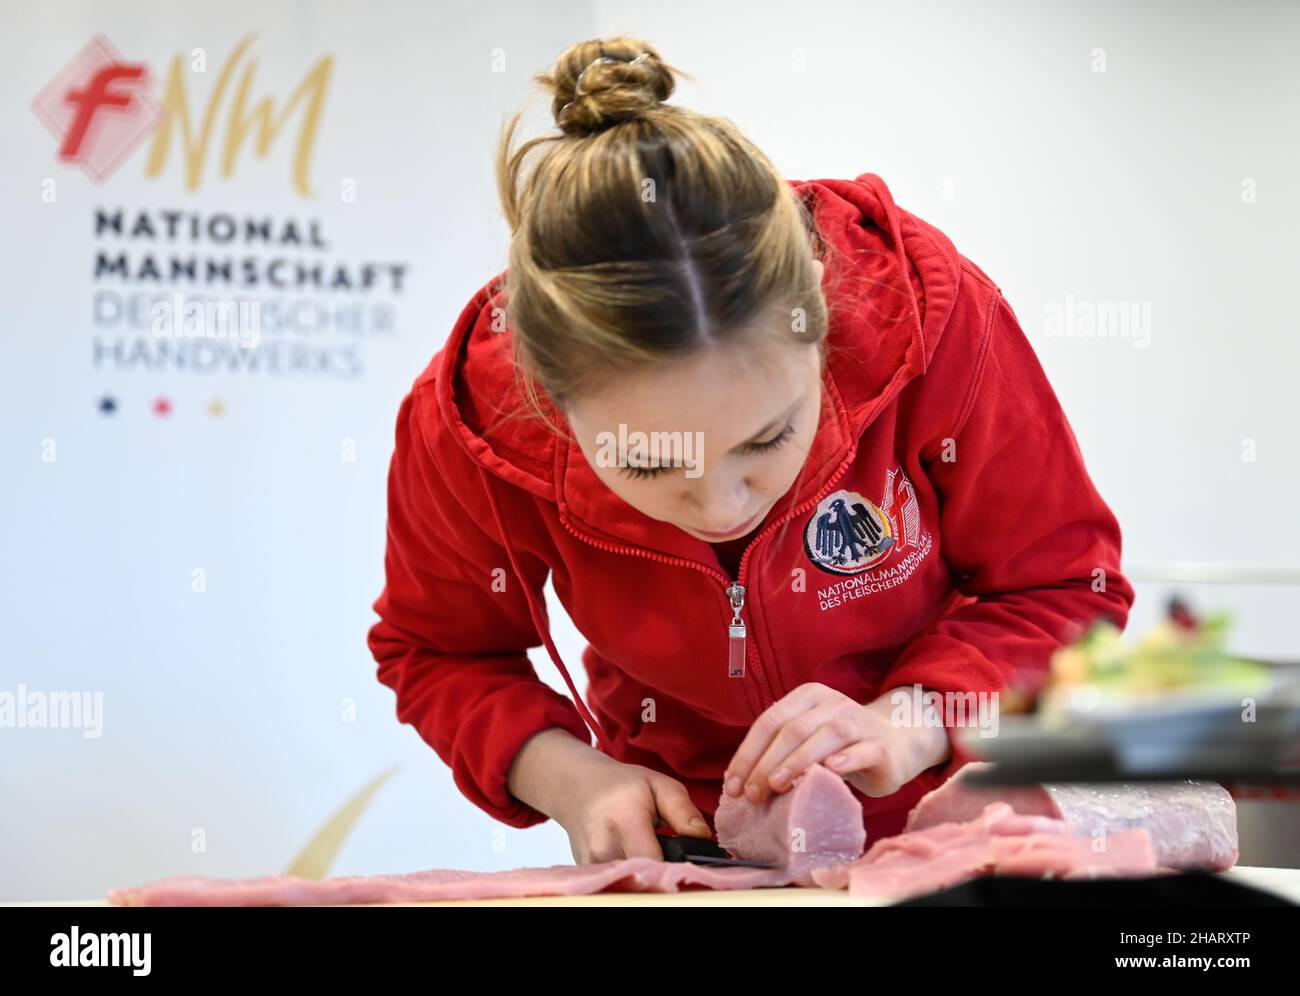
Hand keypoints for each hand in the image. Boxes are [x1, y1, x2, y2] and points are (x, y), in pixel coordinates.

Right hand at [507, 729, 711, 863]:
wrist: (578, 788)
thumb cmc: (621, 785)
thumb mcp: (658, 784)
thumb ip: (683, 810)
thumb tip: (703, 838)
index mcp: (624, 821)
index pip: (653, 862)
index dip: (674, 868)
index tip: (689, 866)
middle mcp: (603, 847)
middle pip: (643, 879)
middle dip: (663, 875)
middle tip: (675, 863)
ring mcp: (591, 865)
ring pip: (631, 884)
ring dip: (648, 878)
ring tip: (656, 859)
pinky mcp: (587, 875)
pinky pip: (617, 883)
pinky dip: (632, 878)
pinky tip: (639, 865)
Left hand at [723, 682, 950, 804]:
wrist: (895, 744)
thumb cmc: (839, 747)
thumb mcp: (807, 741)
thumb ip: (780, 751)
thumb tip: (740, 783)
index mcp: (807, 697)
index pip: (770, 721)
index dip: (747, 753)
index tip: (732, 786)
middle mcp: (832, 703)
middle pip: (793, 730)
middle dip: (766, 763)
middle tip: (752, 794)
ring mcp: (859, 721)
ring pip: (826, 735)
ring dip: (798, 760)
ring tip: (777, 785)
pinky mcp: (880, 745)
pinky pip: (863, 749)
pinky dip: (845, 759)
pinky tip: (830, 770)